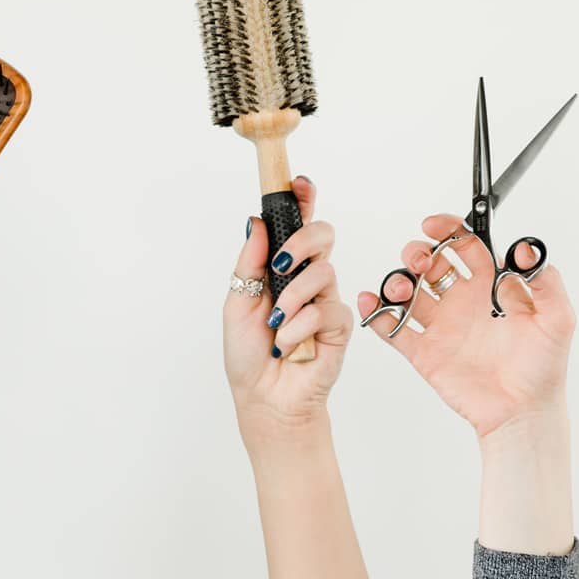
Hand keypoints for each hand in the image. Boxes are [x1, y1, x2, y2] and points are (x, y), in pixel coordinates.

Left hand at [224, 177, 351, 443]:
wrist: (264, 397)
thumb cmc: (249, 354)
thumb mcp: (237, 301)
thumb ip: (249, 261)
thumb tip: (256, 221)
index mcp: (284, 268)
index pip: (298, 225)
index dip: (303, 199)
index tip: (298, 182)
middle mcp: (308, 279)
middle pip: (323, 235)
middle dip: (304, 240)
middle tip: (282, 263)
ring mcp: (327, 301)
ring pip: (325, 272)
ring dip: (292, 298)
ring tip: (277, 322)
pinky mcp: (340, 326)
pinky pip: (328, 310)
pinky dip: (300, 326)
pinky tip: (289, 344)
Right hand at [356, 215, 575, 440]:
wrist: (524, 412)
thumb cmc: (544, 366)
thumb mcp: (557, 318)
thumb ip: (546, 281)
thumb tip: (525, 249)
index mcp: (491, 285)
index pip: (465, 245)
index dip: (449, 230)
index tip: (435, 224)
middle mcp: (463, 300)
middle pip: (431, 263)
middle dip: (419, 253)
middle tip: (421, 260)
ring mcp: (442, 326)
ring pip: (409, 291)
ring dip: (398, 280)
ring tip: (402, 288)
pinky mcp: (425, 353)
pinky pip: (394, 328)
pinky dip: (378, 312)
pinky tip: (372, 302)